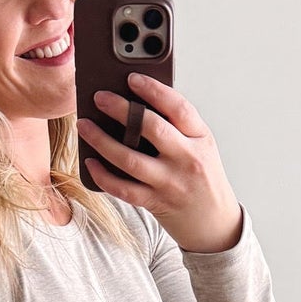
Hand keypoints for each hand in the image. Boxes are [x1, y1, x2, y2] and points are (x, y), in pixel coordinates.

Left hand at [76, 73, 243, 252]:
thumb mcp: (201, 148)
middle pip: (151, 128)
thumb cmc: (203, 179)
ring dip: (102, 141)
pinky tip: (90, 162)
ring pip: (131, 159)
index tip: (132, 78)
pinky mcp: (156, 203)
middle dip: (121, 109)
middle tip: (99, 97)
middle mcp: (187, 159)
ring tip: (85, 126)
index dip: (154, 90)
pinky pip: (124, 188)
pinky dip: (103, 175)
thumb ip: (177, 129)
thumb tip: (134, 105)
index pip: (178, 108)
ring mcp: (171, 183)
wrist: (216, 223)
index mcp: (201, 138)